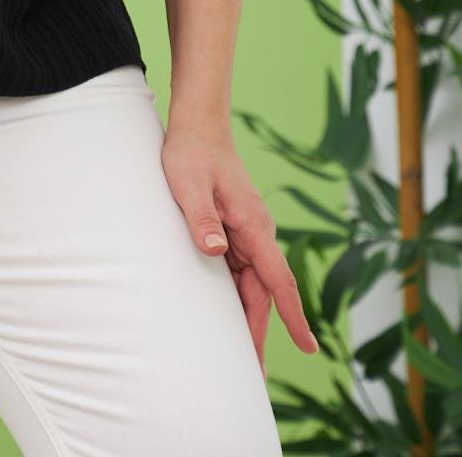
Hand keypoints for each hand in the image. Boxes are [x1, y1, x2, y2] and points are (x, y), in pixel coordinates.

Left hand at [160, 120, 318, 378]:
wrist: (197, 124)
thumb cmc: (192, 152)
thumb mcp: (190, 184)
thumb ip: (201, 216)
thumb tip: (216, 251)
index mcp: (253, 225)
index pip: (278, 280)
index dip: (292, 316)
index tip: (310, 347)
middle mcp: (256, 232)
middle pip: (264, 292)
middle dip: (262, 333)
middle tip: (253, 374)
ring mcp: (246, 231)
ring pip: (252, 284)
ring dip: (248, 317)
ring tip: (239, 357)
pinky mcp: (233, 229)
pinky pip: (239, 271)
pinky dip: (236, 296)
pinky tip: (226, 315)